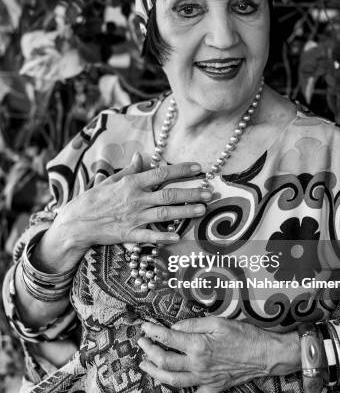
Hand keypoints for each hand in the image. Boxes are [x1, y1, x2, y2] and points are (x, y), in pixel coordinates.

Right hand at [35, 154, 209, 272]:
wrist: (76, 222)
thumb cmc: (93, 199)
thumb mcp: (111, 180)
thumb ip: (130, 170)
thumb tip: (142, 156)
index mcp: (132, 183)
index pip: (161, 173)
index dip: (182, 170)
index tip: (199, 168)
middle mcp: (136, 199)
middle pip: (169, 194)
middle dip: (192, 192)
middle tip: (210, 192)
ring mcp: (134, 217)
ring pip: (164, 214)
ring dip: (185, 212)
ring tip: (203, 210)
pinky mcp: (129, 235)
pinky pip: (149, 236)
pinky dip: (164, 237)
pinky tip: (178, 237)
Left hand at [138, 317, 300, 392]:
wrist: (265, 354)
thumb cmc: (244, 334)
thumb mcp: (218, 321)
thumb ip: (193, 324)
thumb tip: (175, 327)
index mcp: (198, 344)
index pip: (168, 338)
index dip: (153, 331)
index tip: (143, 326)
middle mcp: (198, 364)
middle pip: (165, 361)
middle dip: (149, 351)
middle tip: (141, 343)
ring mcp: (204, 379)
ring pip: (173, 380)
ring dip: (155, 374)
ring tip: (145, 366)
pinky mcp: (214, 387)